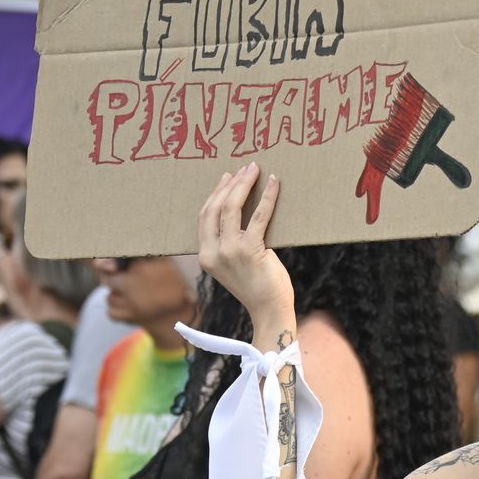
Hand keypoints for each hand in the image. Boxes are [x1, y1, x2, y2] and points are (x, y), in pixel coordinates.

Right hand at [198, 163, 293, 323]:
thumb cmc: (257, 286)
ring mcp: (230, 252)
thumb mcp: (233, 264)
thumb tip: (241, 211)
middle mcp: (212, 253)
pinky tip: (274, 184)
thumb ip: (229, 244)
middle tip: (245, 168)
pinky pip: (259, 216)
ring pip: (232, 208)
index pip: (204, 216)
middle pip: (215, 208)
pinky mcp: (251, 250)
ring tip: (256, 170)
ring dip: (245, 184)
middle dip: (230, 184)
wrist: (269, 310)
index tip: (228, 177)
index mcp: (204, 256)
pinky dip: (267, 197)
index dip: (216, 193)